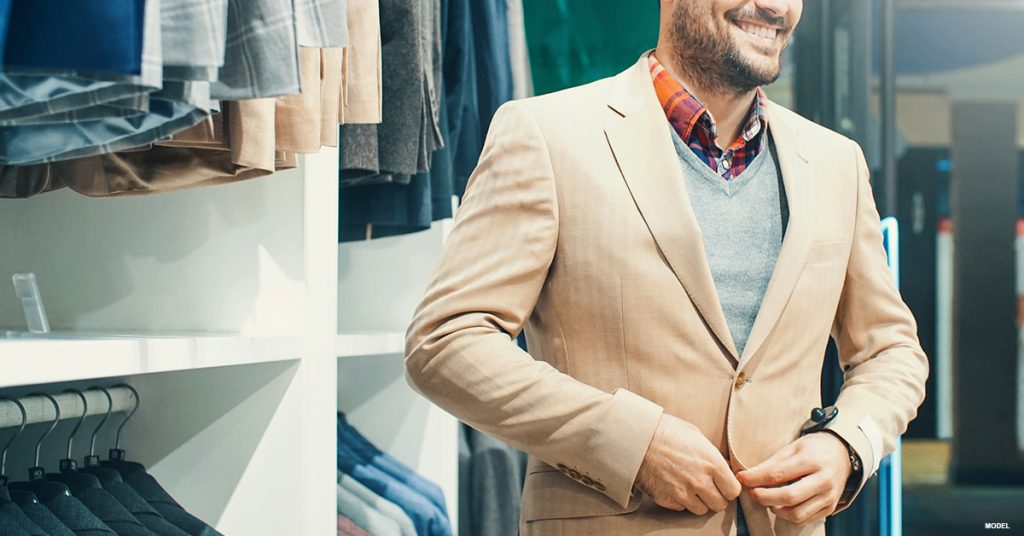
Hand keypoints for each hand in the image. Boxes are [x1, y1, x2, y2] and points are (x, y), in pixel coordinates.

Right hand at [635, 414, 741, 514]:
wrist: (636, 438)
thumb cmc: (666, 431)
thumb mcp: (696, 436)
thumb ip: (713, 455)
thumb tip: (725, 466)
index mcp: (712, 463)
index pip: (733, 490)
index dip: (728, 487)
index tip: (723, 484)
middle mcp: (700, 481)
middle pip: (720, 504)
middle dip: (715, 496)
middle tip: (707, 487)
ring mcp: (683, 493)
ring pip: (701, 510)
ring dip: (698, 501)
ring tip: (690, 487)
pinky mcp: (667, 500)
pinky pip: (681, 508)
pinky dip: (680, 501)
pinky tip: (674, 486)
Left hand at [736, 432, 851, 524]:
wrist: (843, 454)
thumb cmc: (813, 449)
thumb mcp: (793, 447)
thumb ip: (771, 463)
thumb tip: (746, 475)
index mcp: (812, 460)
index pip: (778, 474)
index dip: (756, 478)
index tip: (742, 479)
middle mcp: (823, 480)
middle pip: (788, 497)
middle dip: (763, 497)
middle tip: (751, 492)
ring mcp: (829, 496)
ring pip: (796, 513)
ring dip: (775, 509)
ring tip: (766, 499)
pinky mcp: (830, 507)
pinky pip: (804, 519)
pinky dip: (788, 515)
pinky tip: (780, 505)